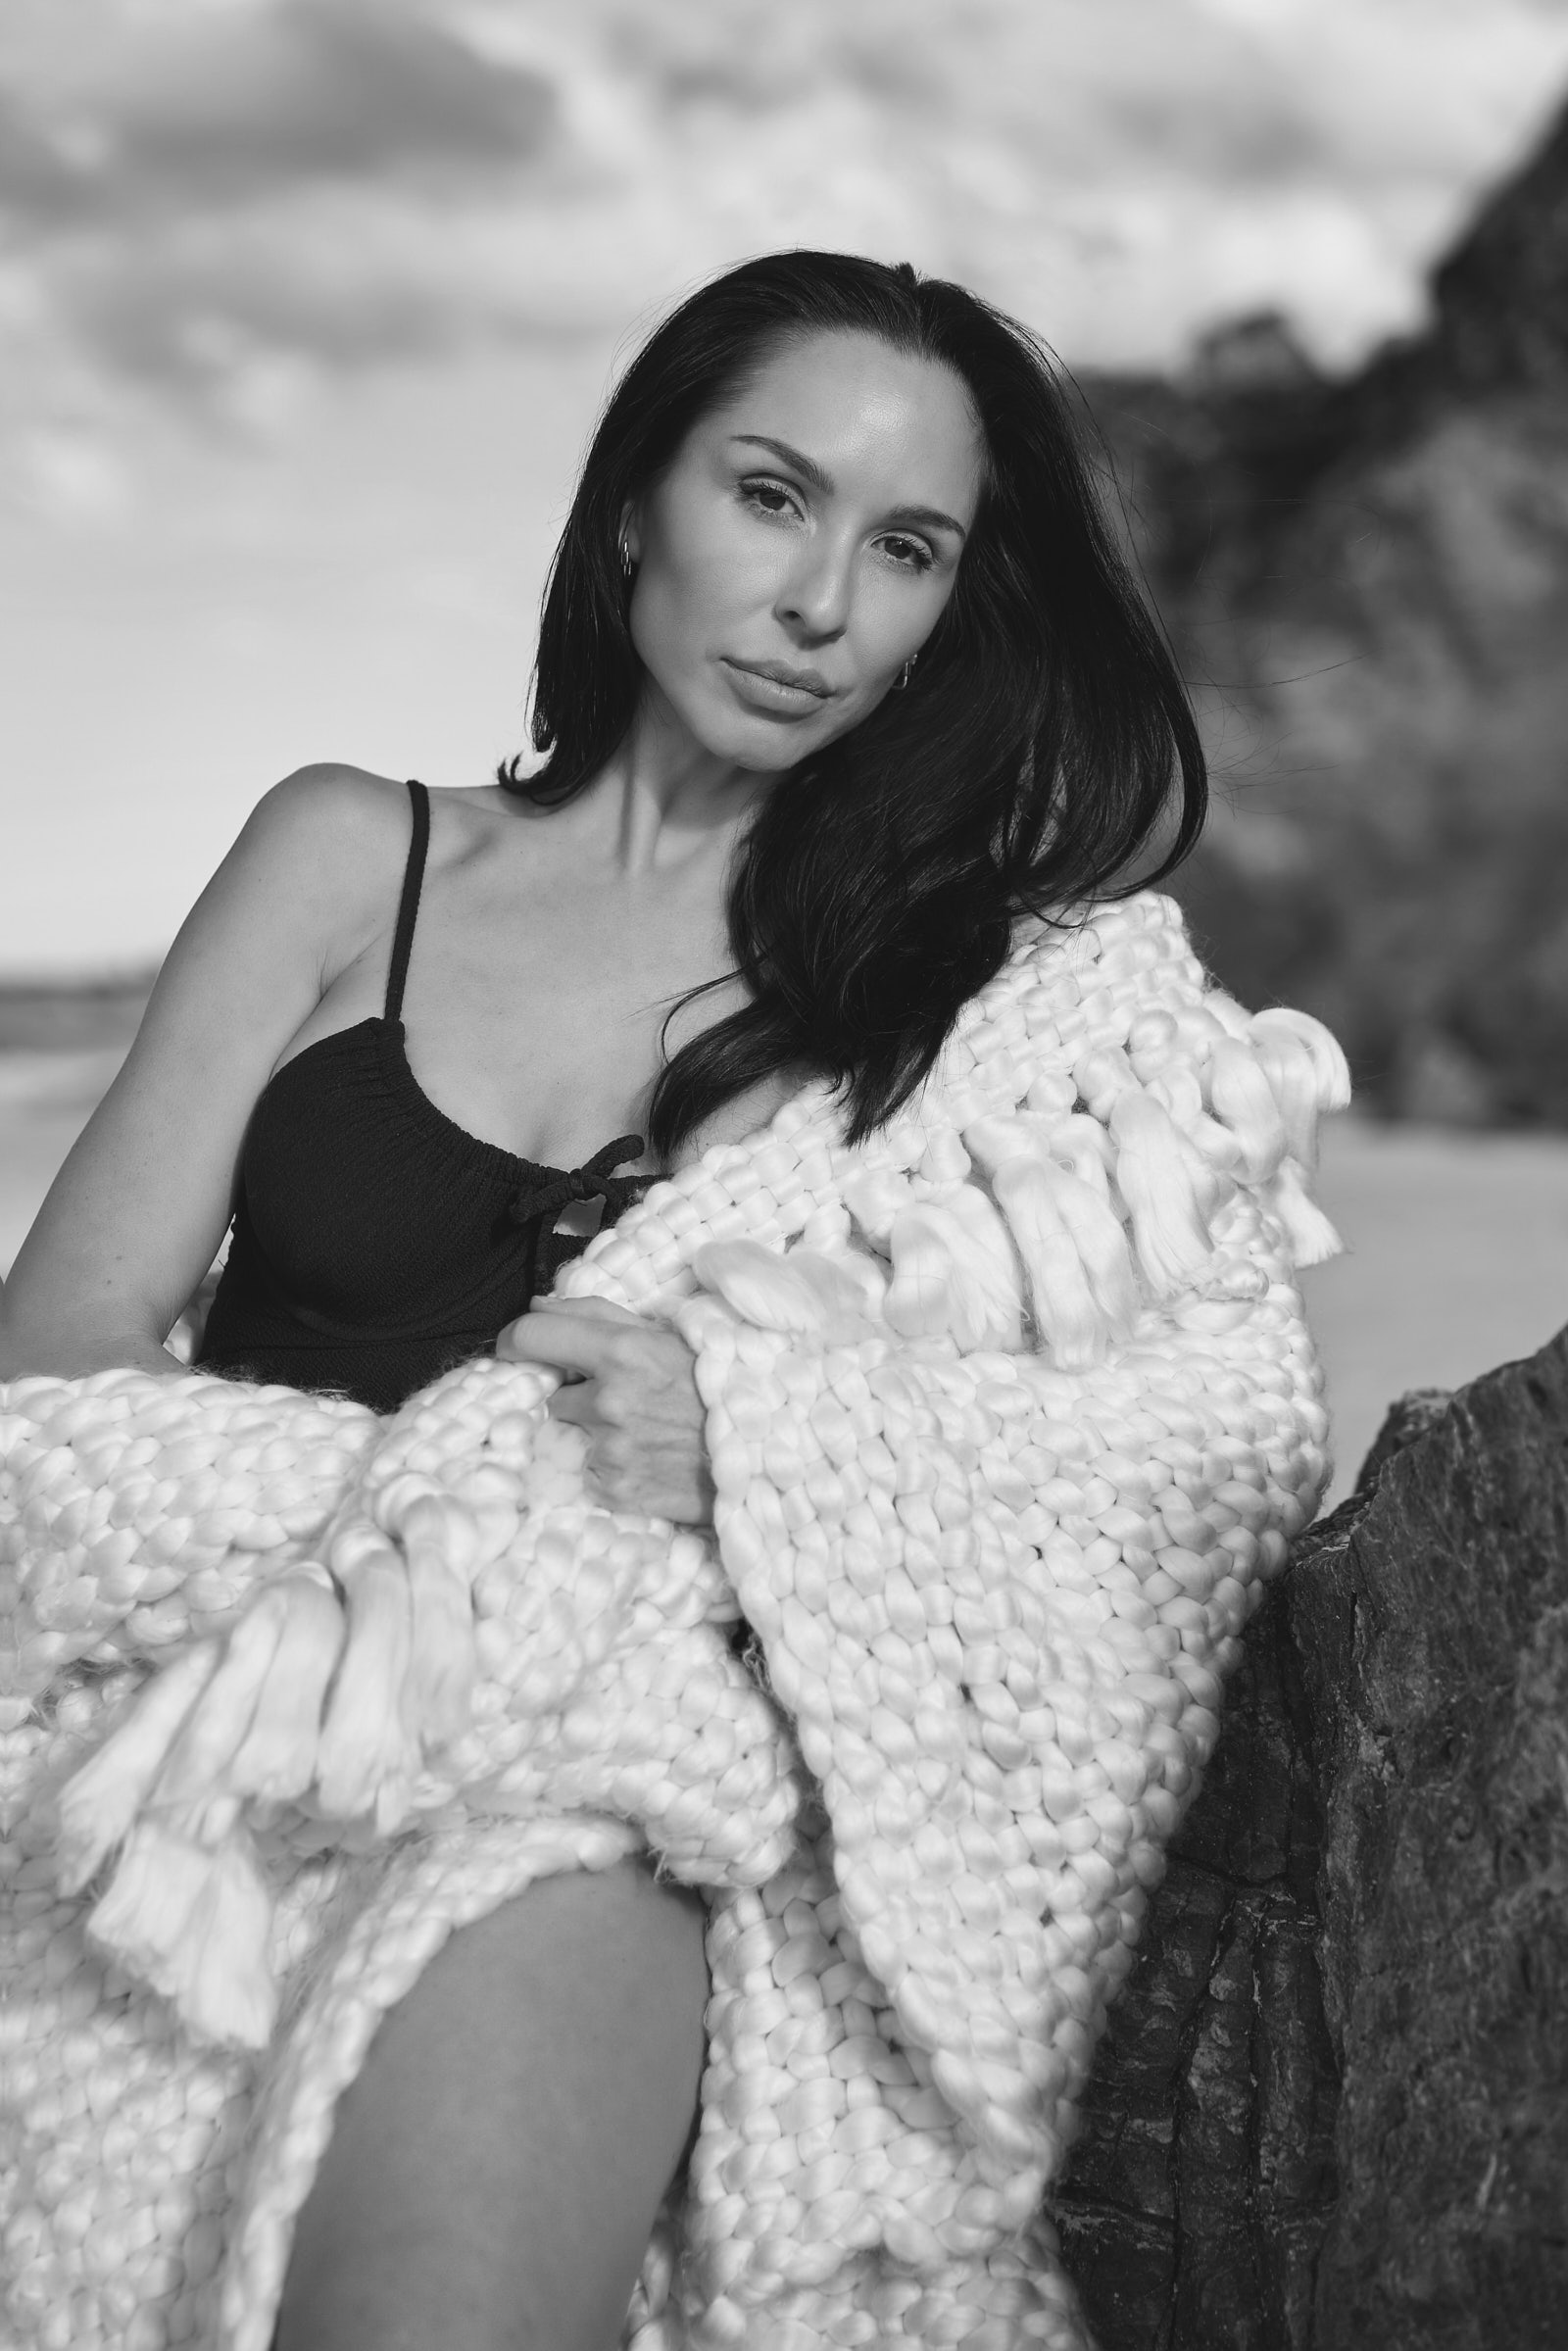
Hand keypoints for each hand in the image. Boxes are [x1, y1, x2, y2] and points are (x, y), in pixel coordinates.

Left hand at [495, 1296, 713, 1527]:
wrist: (762, 1453)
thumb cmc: (717, 1386)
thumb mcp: (668, 1334)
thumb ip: (597, 1314)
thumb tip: (537, 1304)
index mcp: (623, 1352)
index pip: (534, 1336)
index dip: (517, 1339)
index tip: (516, 1347)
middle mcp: (609, 1401)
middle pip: (556, 1394)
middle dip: (582, 1395)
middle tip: (629, 1399)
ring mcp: (610, 1450)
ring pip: (573, 1434)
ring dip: (595, 1431)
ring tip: (643, 1430)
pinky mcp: (614, 1490)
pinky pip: (589, 1470)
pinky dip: (609, 1465)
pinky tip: (647, 1458)